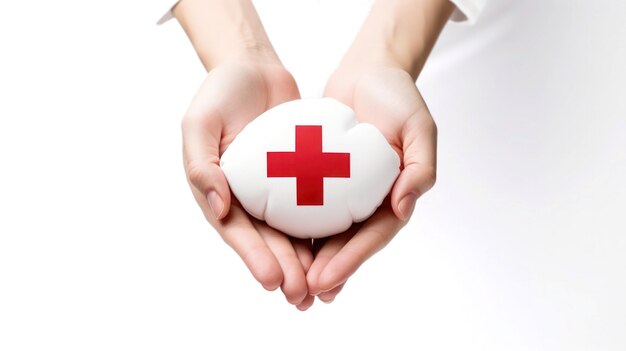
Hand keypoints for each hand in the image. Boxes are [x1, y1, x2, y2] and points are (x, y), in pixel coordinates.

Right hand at [181, 60, 315, 309]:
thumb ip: (201, 165)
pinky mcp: (299, 177)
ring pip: (291, 231)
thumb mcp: (199, 124)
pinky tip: (340, 247)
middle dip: (284, 270)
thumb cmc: (220, 93)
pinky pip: (313, 204)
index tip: (272, 280)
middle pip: (267, 241)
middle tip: (302, 295)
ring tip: (321, 286)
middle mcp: (246, 198)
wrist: (253, 68)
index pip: (236, 232)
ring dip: (304, 260)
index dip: (253, 257)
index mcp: (218, 193)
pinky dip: (323, 227)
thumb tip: (220, 208)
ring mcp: (274, 189)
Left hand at [306, 61, 437, 301]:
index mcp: (395, 196)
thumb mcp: (419, 127)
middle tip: (302, 293)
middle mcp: (370, 200)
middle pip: (347, 244)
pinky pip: (307, 205)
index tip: (326, 281)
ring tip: (289, 284)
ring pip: (327, 233)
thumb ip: (420, 168)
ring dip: (310, 260)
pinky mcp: (322, 177)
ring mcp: (346, 191)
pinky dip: (295, 227)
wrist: (369, 71)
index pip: (373, 237)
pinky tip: (275, 244)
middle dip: (327, 271)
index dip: (351, 262)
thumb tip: (404, 207)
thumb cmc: (398, 96)